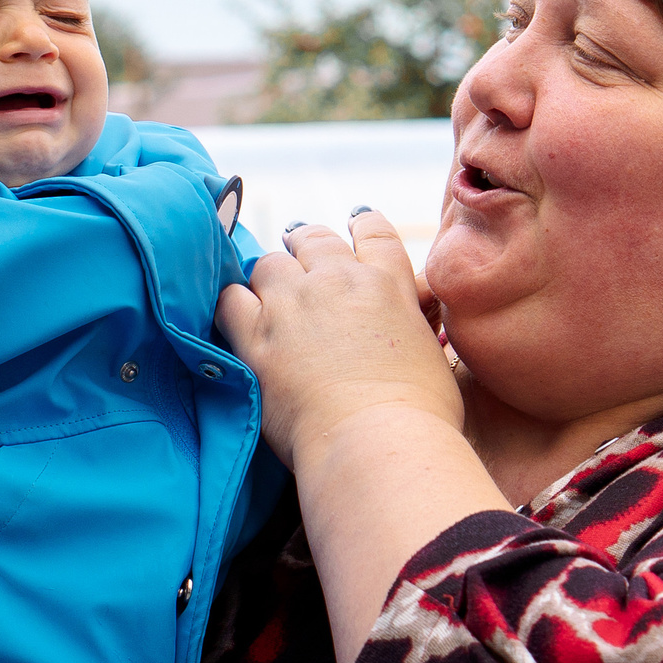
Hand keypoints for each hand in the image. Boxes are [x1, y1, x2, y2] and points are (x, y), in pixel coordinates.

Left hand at [214, 210, 463, 466]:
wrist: (378, 441)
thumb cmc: (420, 416)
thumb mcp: (432, 356)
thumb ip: (415, 328)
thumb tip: (413, 320)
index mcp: (388, 284)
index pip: (373, 231)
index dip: (362, 223)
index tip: (355, 220)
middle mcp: (337, 281)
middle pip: (315, 239)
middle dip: (308, 243)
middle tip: (302, 250)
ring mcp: (293, 306)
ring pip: (270, 264)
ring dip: (271, 275)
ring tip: (270, 289)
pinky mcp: (256, 339)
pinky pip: (230, 300)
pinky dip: (234, 303)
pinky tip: (236, 315)